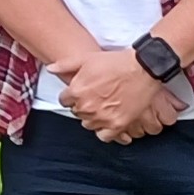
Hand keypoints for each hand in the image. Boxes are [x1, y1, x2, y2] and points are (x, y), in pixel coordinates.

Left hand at [54, 47, 181, 143]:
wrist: (143, 68)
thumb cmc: (115, 62)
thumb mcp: (87, 58)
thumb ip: (65, 64)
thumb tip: (50, 69)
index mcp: (77, 92)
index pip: (64, 101)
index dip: (72, 96)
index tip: (81, 93)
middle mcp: (87, 107)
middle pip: (77, 112)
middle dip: (83, 105)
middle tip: (95, 97)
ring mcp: (102, 117)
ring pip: (88, 124)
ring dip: (93, 118)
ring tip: (103, 107)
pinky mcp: (117, 125)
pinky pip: (103, 136)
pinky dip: (105, 131)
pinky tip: (109, 121)